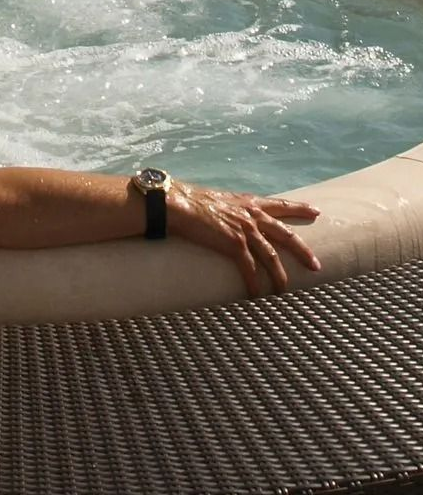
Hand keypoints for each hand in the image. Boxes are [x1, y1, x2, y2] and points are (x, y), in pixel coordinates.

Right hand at [167, 183, 320, 296]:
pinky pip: (249, 268)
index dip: (300, 209)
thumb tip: (228, 218)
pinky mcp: (233, 243)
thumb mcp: (219, 200)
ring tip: (284, 290)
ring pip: (271, 256)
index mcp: (249, 203)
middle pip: (286, 235)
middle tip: (316, 265)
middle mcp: (251, 215)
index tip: (316, 212)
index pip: (281, 205)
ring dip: (280, 275)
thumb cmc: (190, 201)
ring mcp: (245, 230)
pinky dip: (255, 283)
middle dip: (303, 251)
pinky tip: (257, 294)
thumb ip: (230, 210)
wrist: (177, 203)